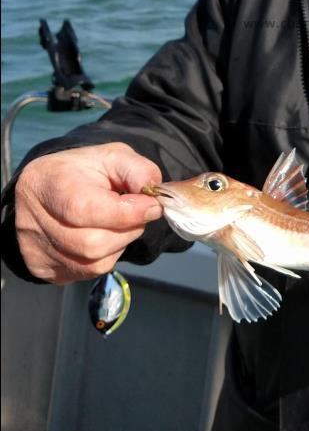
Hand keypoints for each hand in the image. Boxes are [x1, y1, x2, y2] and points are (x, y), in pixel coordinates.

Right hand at [14, 143, 162, 283]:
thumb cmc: (83, 171)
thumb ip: (138, 170)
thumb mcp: (113, 156)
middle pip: (91, 243)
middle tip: (136, 212)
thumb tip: (154, 197)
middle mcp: (32, 220)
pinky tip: (103, 236)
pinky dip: (106, 256)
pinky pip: (87, 273)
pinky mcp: (44, 270)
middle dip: (127, 229)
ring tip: (118, 223)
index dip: (126, 213)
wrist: (50, 189)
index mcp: (47, 183)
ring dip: (119, 244)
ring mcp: (35, 249)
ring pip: (93, 263)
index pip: (85, 209)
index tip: (152, 206)